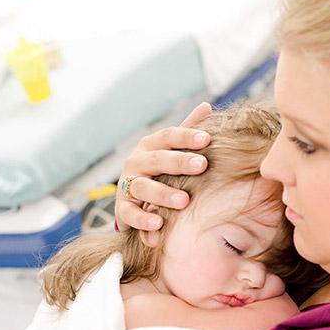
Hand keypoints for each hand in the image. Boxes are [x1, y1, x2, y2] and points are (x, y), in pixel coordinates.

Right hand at [115, 101, 212, 231]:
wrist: (133, 199)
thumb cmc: (159, 171)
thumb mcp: (171, 151)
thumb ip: (187, 130)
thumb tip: (207, 105)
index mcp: (151, 146)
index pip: (168, 136)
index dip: (186, 136)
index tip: (207, 139)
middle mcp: (136, 162)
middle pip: (157, 159)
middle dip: (179, 162)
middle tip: (202, 165)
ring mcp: (127, 185)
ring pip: (143, 187)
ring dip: (163, 194)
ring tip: (184, 201)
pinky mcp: (122, 208)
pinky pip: (130, 214)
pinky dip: (143, 220)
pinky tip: (158, 224)